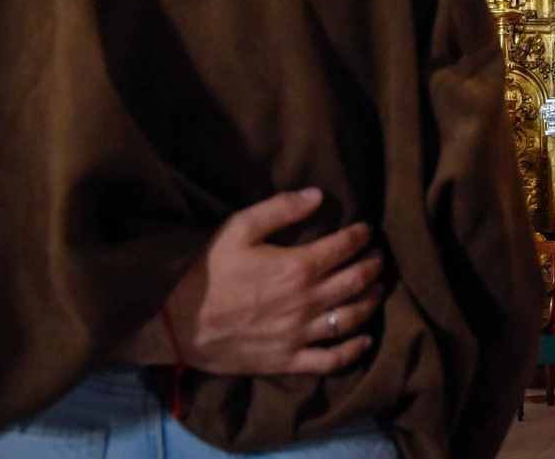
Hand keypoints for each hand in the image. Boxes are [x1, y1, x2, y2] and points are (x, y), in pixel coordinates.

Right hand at [120, 189, 383, 374]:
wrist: (175, 321)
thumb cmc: (207, 270)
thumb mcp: (238, 228)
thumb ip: (280, 209)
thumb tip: (317, 195)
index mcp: (296, 267)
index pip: (344, 248)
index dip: (360, 236)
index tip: (367, 230)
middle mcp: (306, 302)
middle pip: (355, 282)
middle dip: (372, 266)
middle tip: (378, 257)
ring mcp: (299, 334)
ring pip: (351, 318)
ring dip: (371, 302)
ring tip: (377, 290)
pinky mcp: (288, 360)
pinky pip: (331, 359)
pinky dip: (354, 350)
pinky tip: (365, 340)